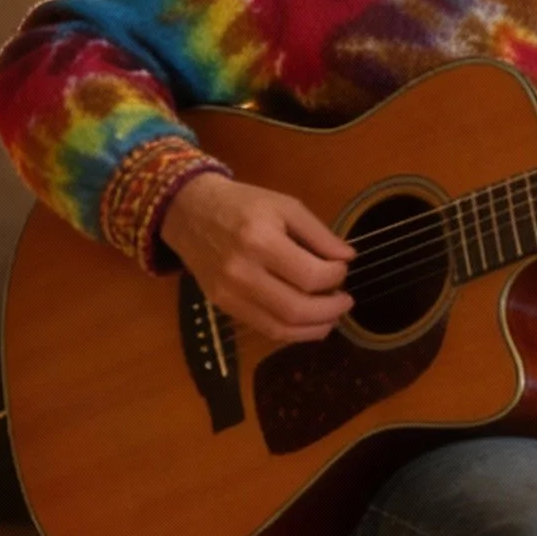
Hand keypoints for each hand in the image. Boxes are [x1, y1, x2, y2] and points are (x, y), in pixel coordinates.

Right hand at [160, 172, 354, 342]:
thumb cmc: (242, 204)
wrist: (189, 211)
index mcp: (260, 239)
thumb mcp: (285, 205)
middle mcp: (242, 271)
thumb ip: (318, 234)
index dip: (336, 277)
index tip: (343, 268)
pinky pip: (264, 329)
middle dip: (331, 310)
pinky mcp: (222, 306)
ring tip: (332, 316)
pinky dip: (292, 332)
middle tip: (346, 301)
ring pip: (281, 328)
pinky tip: (308, 323)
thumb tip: (347, 258)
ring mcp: (229, 293)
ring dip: (315, 328)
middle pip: (297, 309)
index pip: (311, 275)